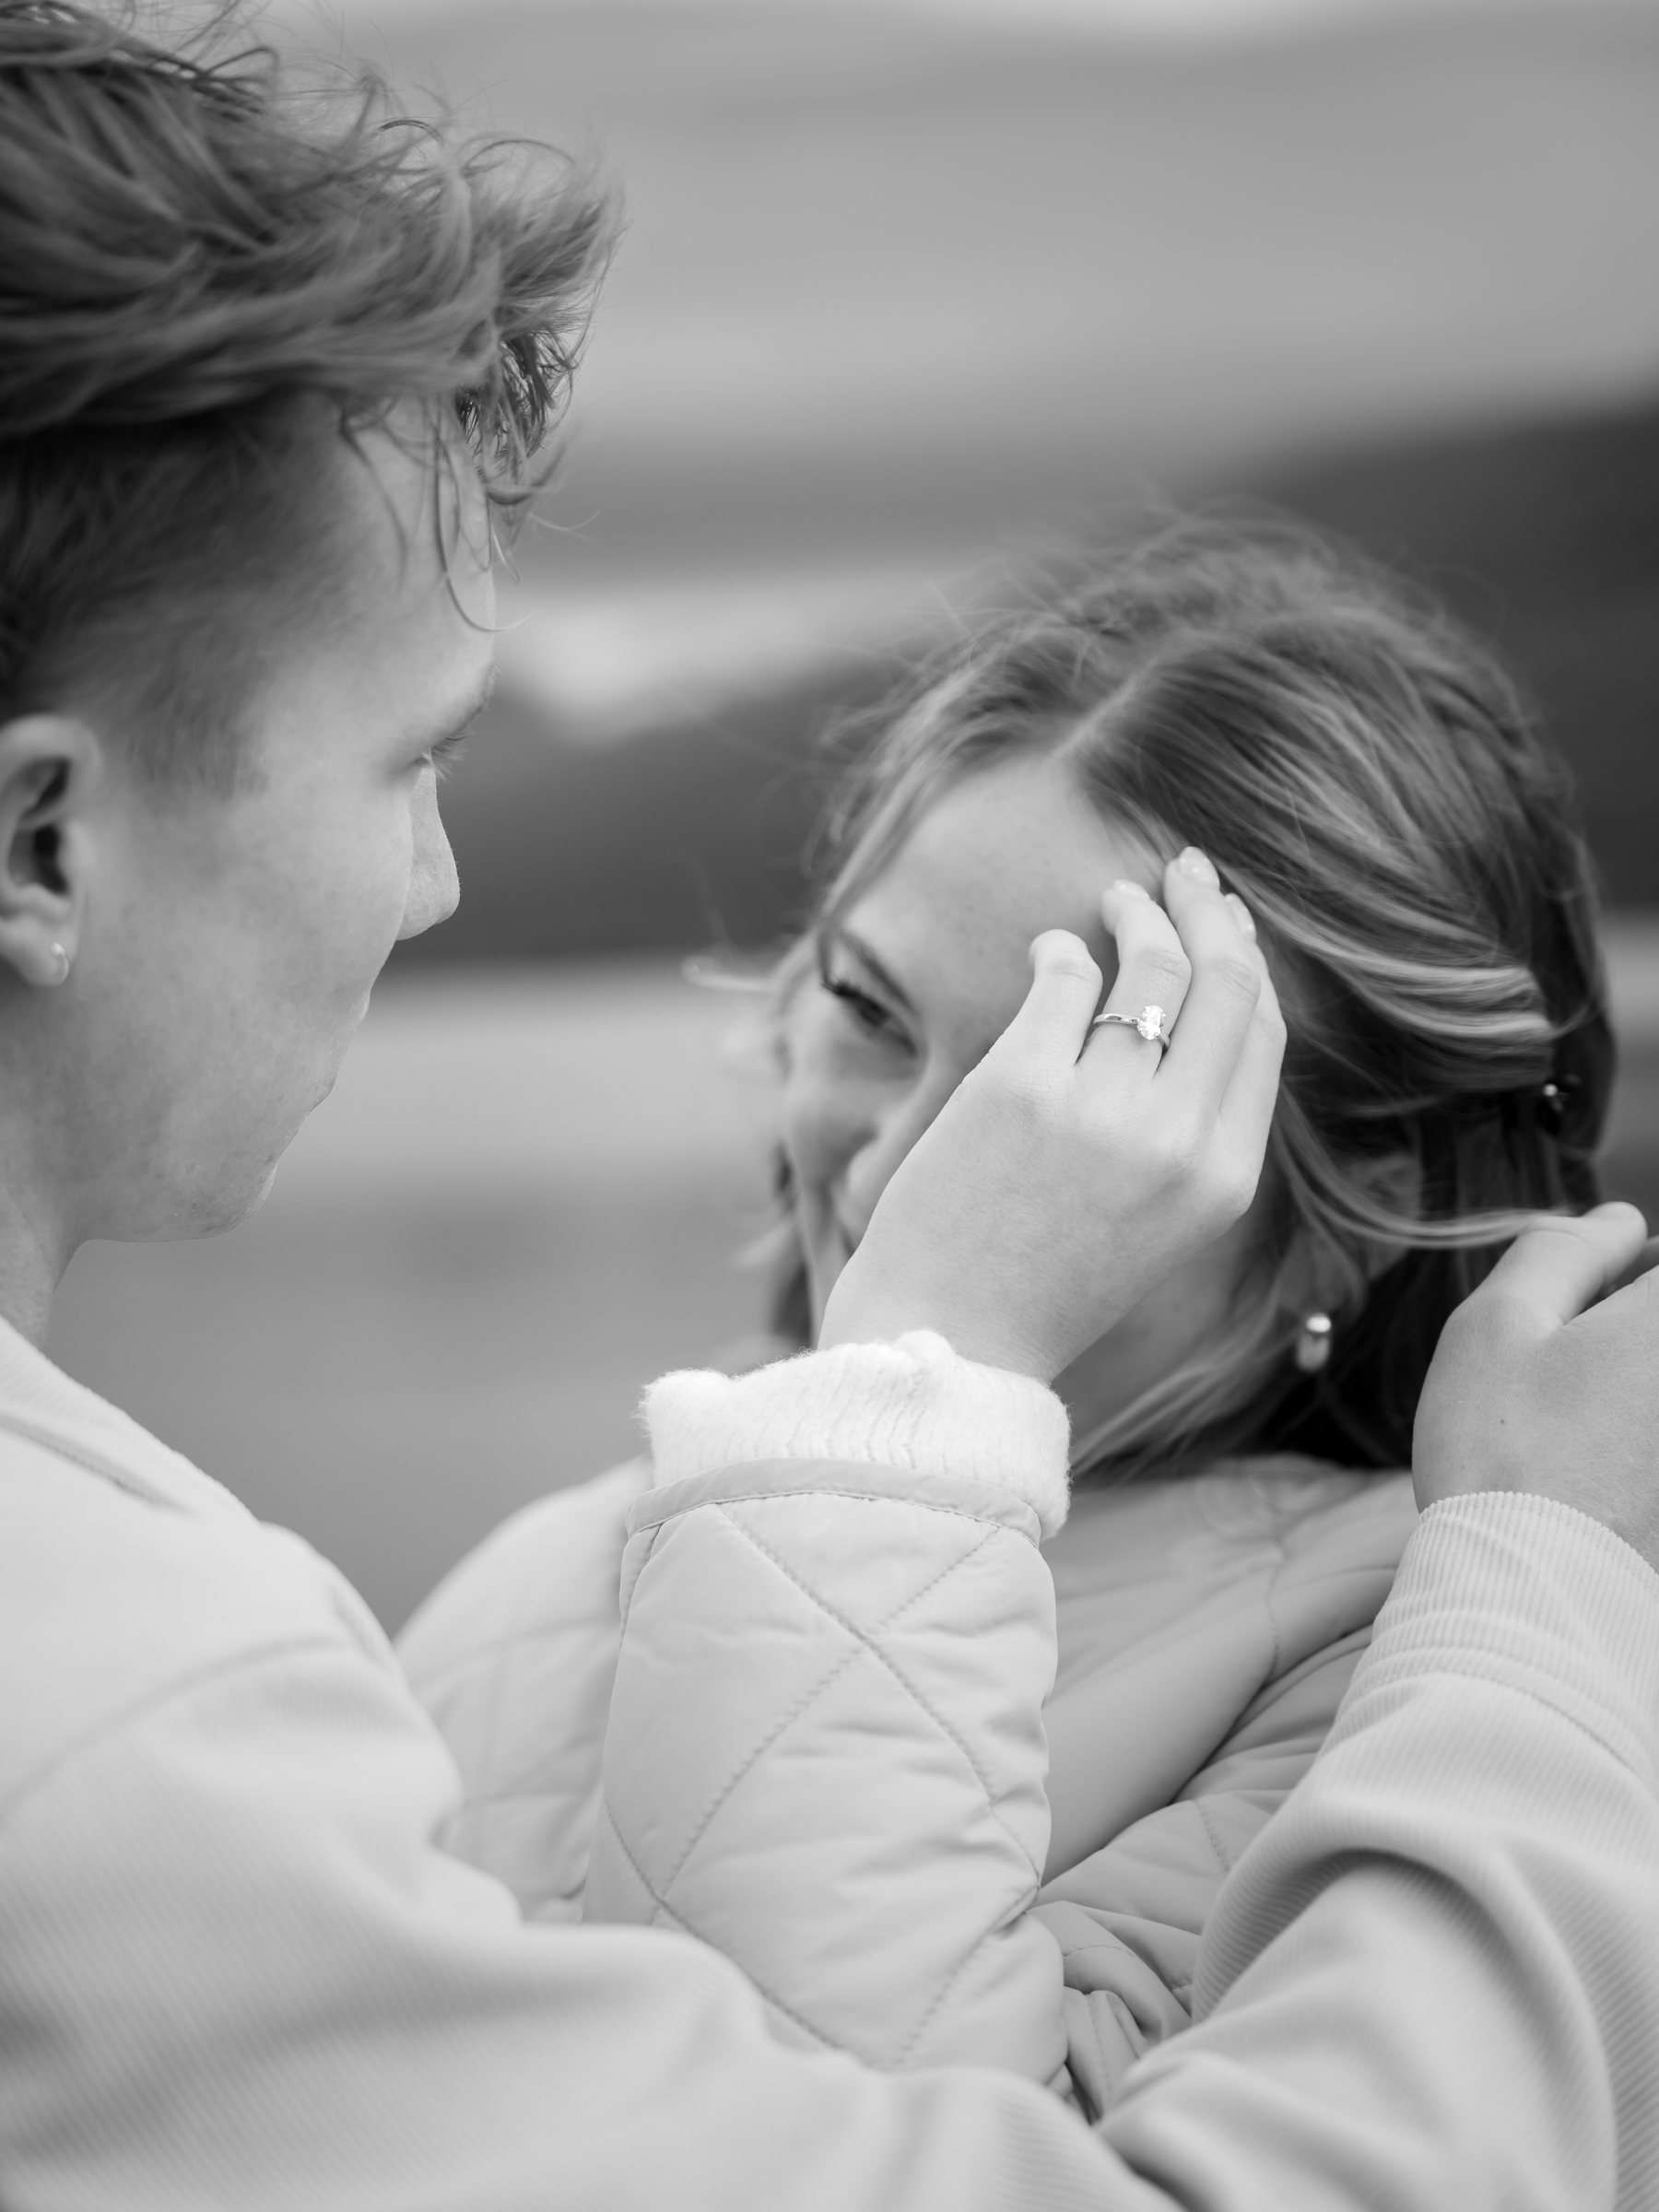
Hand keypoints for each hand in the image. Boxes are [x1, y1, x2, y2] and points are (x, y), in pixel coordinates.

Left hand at [818, 847, 1284, 1381]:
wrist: (952, 1340)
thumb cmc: (1045, 1283)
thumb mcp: (1159, 1223)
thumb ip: (1190, 1130)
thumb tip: (1194, 1008)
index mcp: (1224, 1179)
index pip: (1264, 1034)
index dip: (1248, 963)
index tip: (1227, 922)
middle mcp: (1176, 1139)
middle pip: (1225, 980)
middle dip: (1209, 909)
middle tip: (1184, 871)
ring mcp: (1100, 1107)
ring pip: (1149, 965)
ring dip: (1135, 913)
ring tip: (1115, 900)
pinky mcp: (1019, 1081)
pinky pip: (1064, 976)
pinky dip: (1062, 950)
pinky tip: (1053, 952)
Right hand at [1414, 1204, 1658, 1569]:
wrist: (1529, 1599)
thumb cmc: (1500, 1456)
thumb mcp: (1496, 1325)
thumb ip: (1562, 1253)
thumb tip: (1620, 1220)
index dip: (1634, 1271)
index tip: (1598, 1294)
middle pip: (1657, 1334)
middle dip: (1628, 1338)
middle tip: (1576, 1371)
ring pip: (1651, 1394)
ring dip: (1628, 1397)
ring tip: (1587, 1434)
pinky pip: (1654, 1451)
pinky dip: (1638, 1453)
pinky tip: (1603, 1482)